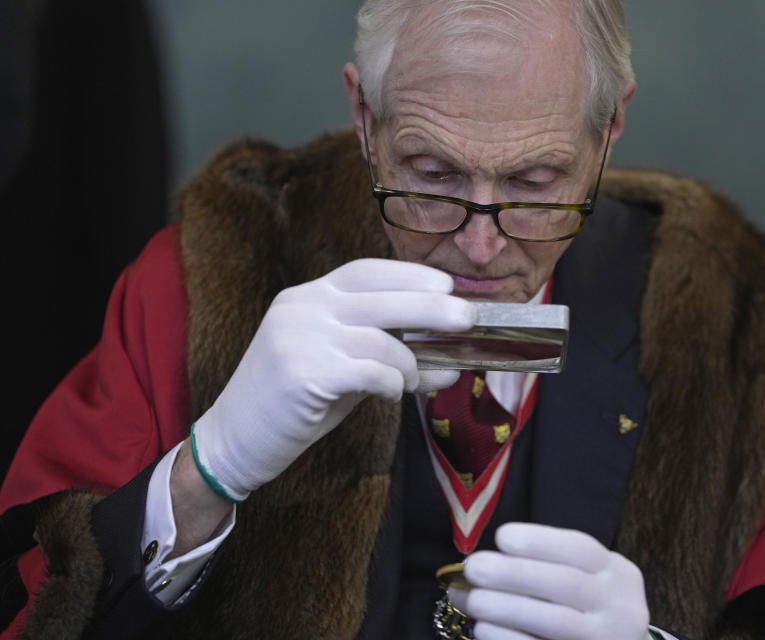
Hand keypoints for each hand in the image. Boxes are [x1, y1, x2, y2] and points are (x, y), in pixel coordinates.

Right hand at [192, 258, 475, 500]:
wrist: (232, 442)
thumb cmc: (291, 405)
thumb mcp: (336, 368)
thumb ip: (382, 355)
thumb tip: (447, 361)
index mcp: (307, 297)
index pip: (366, 271)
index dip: (410, 275)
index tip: (446, 284)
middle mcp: (302, 307)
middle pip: (382, 296)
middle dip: (433, 305)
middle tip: (468, 318)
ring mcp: (300, 337)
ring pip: (382, 339)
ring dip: (410, 364)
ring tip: (414, 382)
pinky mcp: (304, 373)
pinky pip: (370, 371)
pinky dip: (391, 383)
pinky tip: (391, 394)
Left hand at [448, 523, 648, 639]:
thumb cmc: (591, 607)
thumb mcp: (588, 579)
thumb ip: (547, 566)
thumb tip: (484, 562)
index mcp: (617, 573)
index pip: (580, 548)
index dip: (540, 540)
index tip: (501, 536)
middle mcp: (619, 606)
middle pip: (565, 584)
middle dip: (515, 573)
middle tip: (474, 567)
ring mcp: (605, 639)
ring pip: (556, 622)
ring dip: (507, 608)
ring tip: (472, 600)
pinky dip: (510, 639)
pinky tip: (484, 629)